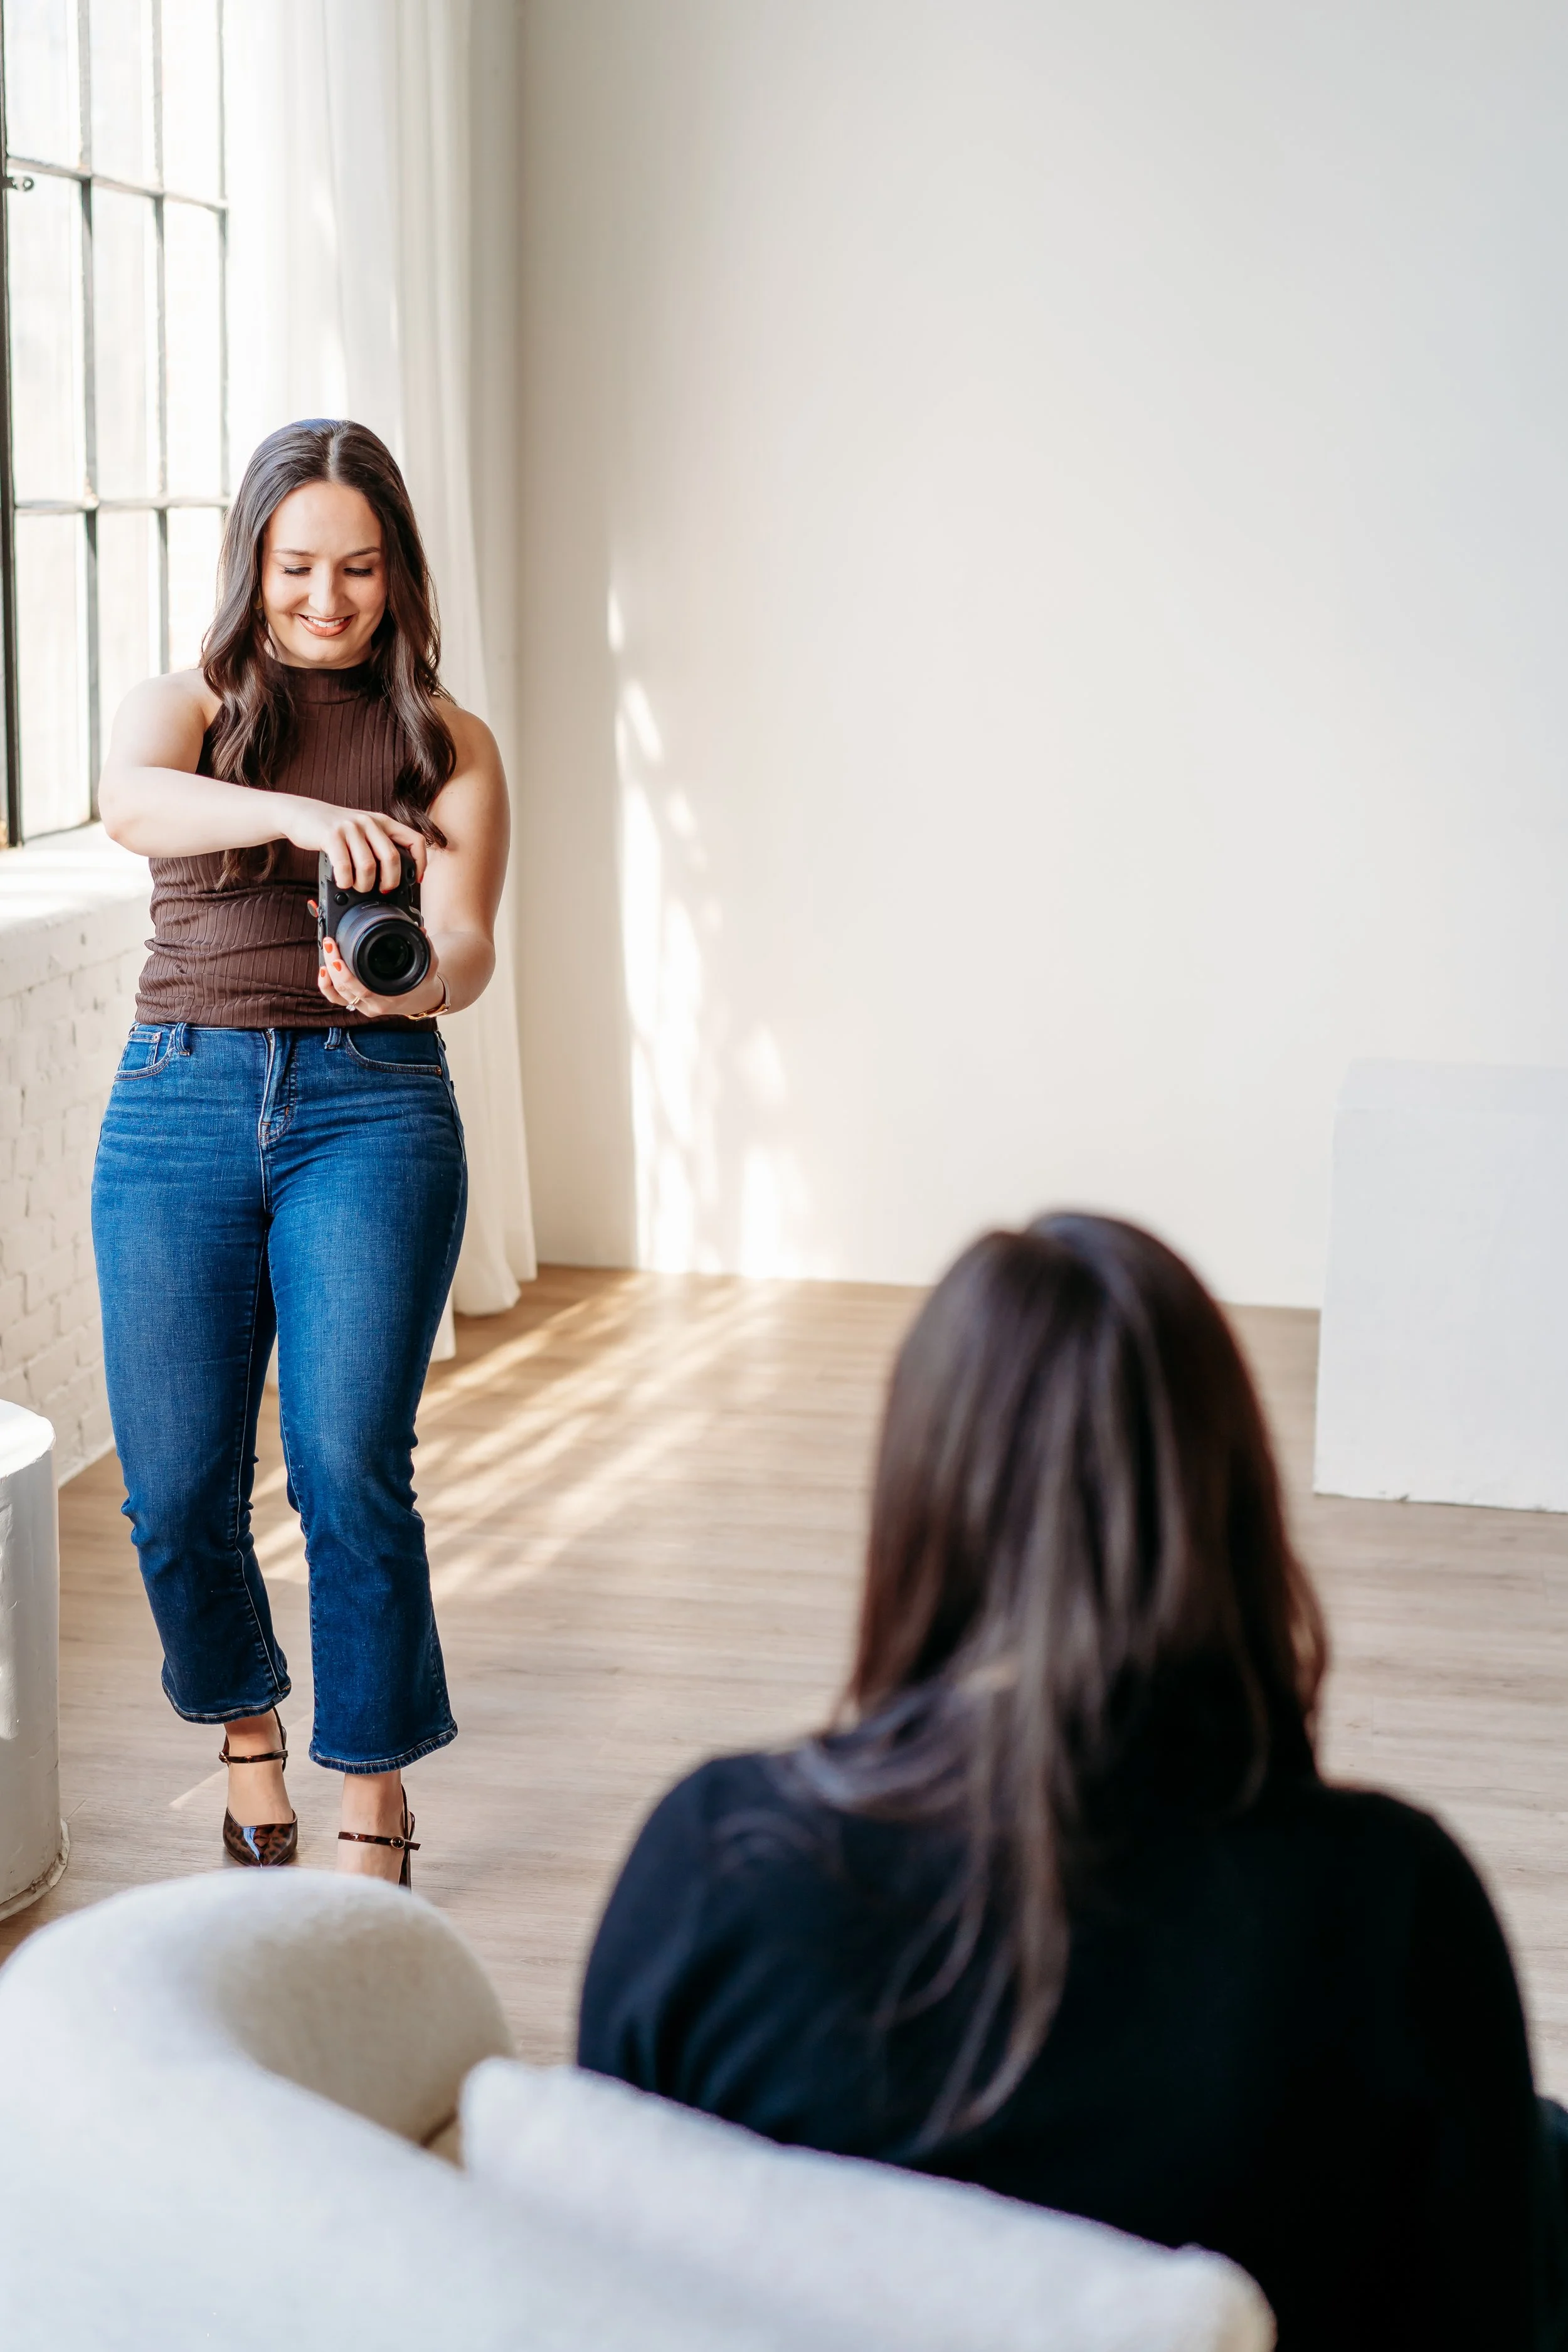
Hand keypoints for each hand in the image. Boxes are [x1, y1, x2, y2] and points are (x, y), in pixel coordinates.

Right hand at [282, 796, 428, 891]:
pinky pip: (345, 867)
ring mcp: (350, 827)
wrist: (301, 813)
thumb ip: (379, 845)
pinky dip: (345, 881)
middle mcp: (369, 822)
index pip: (415, 840)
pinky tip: (343, 882)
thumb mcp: (362, 830)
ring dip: (364, 885)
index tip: (415, 880)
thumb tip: (396, 876)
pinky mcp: (331, 835)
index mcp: (383, 822)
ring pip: (368, 866)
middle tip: (381, 890)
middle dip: (389, 882)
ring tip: (357, 886)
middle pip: (392, 859)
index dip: (421, 863)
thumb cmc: (335, 829)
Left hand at [317, 934, 445, 1022]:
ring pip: (338, 994)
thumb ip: (425, 947)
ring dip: (328, 974)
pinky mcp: (357, 1003)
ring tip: (327, 952)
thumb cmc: (421, 982)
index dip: (344, 973)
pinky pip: (337, 998)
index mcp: (389, 997)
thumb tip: (421, 930)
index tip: (337, 952)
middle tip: (330, 943)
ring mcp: (364, 1006)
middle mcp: (374, 1004)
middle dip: (332, 965)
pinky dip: (327, 986)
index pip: (361, 989)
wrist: (421, 999)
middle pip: (344, 989)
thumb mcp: (428, 964)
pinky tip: (324, 970)